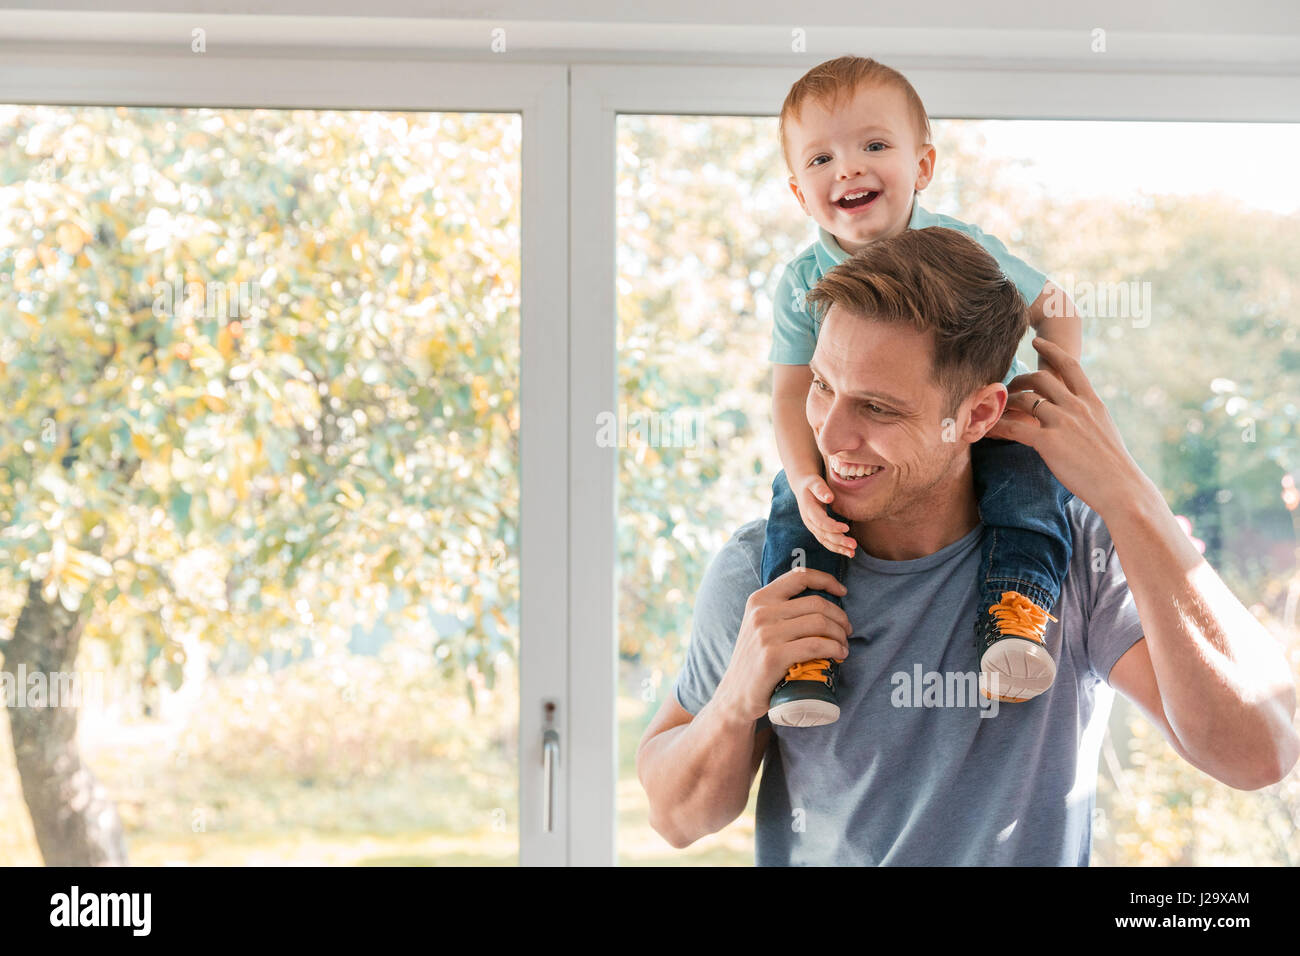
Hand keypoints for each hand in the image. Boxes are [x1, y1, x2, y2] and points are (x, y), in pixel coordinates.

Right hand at [714, 567, 851, 723]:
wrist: (735, 694)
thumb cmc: (756, 659)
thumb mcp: (760, 625)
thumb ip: (781, 609)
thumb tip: (820, 602)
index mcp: (759, 599)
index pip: (799, 576)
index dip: (826, 580)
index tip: (842, 591)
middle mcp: (761, 612)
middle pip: (816, 603)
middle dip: (840, 617)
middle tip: (846, 631)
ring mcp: (766, 634)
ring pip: (820, 623)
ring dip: (840, 635)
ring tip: (843, 646)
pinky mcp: (773, 656)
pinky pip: (816, 645)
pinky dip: (834, 649)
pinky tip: (839, 655)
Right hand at [793, 472, 856, 557]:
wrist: (803, 488)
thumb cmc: (811, 484)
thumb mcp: (814, 482)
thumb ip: (821, 489)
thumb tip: (829, 498)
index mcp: (808, 510)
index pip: (821, 522)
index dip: (833, 527)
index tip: (847, 528)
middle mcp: (809, 522)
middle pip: (824, 535)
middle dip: (839, 541)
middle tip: (854, 545)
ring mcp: (813, 527)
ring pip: (825, 541)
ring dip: (839, 548)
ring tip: (852, 553)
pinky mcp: (818, 530)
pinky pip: (826, 541)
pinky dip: (837, 547)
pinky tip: (848, 552)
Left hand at [985, 338, 1148, 516]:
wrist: (1121, 487)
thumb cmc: (1114, 467)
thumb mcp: (1104, 430)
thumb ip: (1088, 417)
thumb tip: (1078, 416)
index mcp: (1092, 402)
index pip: (1070, 366)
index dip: (1052, 351)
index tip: (1037, 342)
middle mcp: (1076, 406)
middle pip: (1041, 378)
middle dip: (1020, 379)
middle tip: (1008, 386)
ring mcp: (1062, 422)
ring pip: (1025, 399)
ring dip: (1006, 401)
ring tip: (995, 408)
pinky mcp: (1048, 441)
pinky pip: (1014, 428)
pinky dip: (997, 426)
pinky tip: (986, 429)